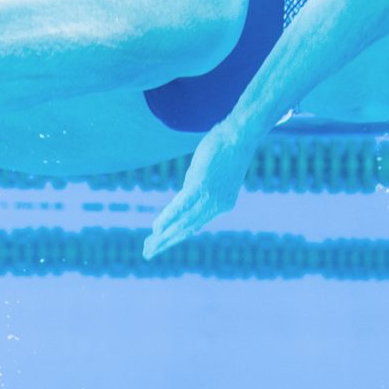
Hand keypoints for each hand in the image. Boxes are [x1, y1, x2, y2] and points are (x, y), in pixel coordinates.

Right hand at [144, 122, 253, 257]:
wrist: (240, 135)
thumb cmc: (227, 147)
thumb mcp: (212, 171)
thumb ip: (199, 185)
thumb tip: (188, 190)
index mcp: (223, 203)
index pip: (196, 224)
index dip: (178, 234)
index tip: (164, 241)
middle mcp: (218, 205)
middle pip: (187, 228)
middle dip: (166, 242)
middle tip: (148, 253)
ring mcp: (210, 197)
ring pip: (183, 222)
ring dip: (164, 236)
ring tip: (149, 247)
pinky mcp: (201, 186)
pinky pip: (180, 206)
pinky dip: (167, 218)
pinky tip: (156, 228)